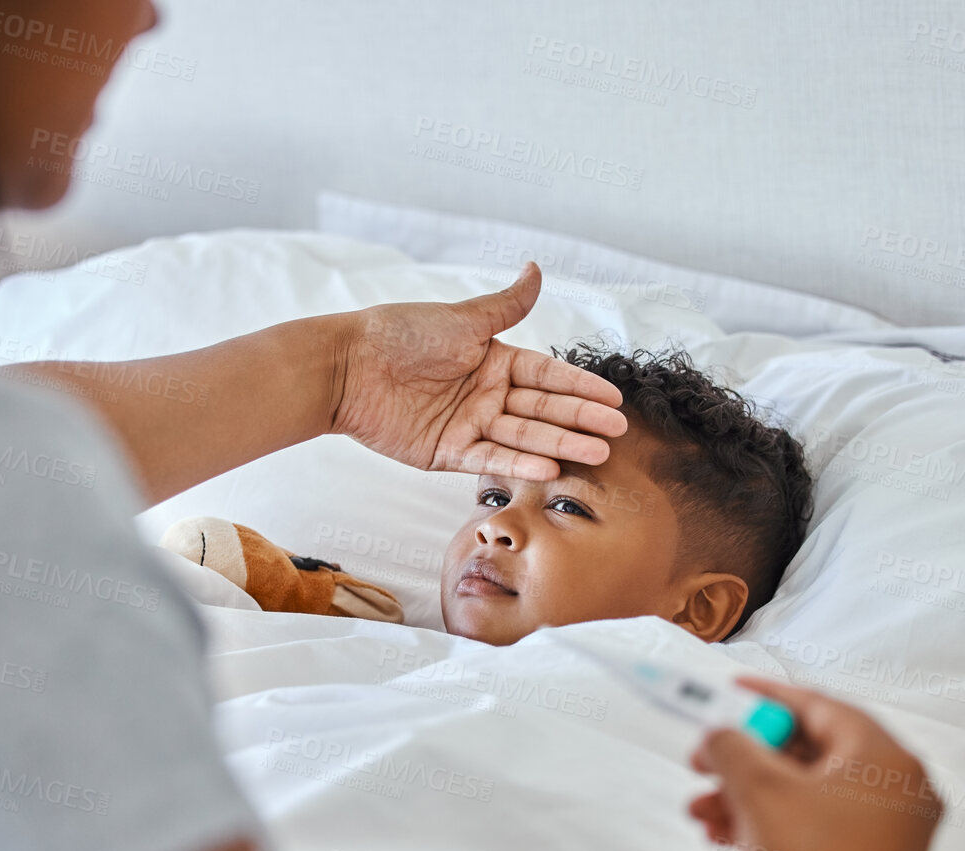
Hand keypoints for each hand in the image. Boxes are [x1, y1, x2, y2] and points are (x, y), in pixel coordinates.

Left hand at [331, 263, 628, 479]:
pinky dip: (519, 466)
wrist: (347, 366)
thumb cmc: (401, 333)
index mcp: (492, 358)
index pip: (547, 376)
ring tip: (597, 454)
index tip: (614, 401)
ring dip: (561, 447)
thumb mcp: (462, 318)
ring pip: (523, 439)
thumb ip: (506, 306)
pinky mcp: (447, 452)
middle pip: (542, 411)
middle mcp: (485, 393)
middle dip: (581, 421)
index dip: (580, 388)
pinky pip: (489, 460)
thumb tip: (537, 268)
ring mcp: (469, 425)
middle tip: (617, 433)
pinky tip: (551, 469)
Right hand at [689, 677, 942, 850]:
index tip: (731, 691)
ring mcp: (892, 839)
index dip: (769, 697)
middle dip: (747, 757)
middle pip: (812, 752)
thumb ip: (734, 744)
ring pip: (806, 795)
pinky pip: (816, 829)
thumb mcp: (759, 790)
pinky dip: (771, 826)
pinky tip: (726, 839)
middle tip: (704, 761)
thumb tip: (724, 735)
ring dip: (747, 796)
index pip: (824, 707)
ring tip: (702, 813)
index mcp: (893, 763)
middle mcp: (904, 796)